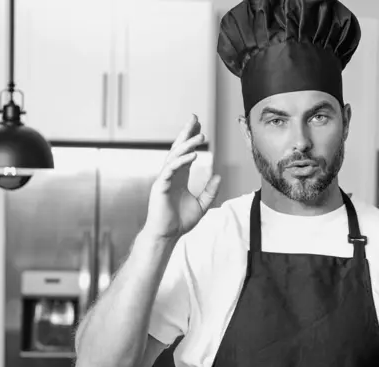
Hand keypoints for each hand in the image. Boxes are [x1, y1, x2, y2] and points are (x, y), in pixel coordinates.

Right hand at [144, 116, 220, 239]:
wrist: (167, 235)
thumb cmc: (180, 222)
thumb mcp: (202, 205)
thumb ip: (210, 190)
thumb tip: (218, 176)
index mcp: (179, 178)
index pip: (186, 154)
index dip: (192, 140)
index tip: (200, 127)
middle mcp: (170, 175)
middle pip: (178, 149)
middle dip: (186, 133)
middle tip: (194, 118)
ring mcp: (164, 179)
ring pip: (175, 156)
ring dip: (187, 145)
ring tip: (200, 136)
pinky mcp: (160, 186)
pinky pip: (170, 169)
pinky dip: (181, 161)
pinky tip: (193, 155)